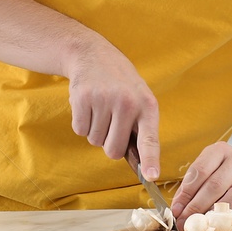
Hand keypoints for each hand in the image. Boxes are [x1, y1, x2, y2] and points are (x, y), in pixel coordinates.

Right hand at [64, 34, 159, 179]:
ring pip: (95, 141)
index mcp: (147, 105)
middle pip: (113, 150)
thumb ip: (140, 127)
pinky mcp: (82, 98)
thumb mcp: (139, 97)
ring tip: (100, 107)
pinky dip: (82, 122)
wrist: (92, 54)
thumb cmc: (120, 83)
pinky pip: (79, 130)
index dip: (150, 160)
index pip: (149, 139)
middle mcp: (127, 103)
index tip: (151, 176)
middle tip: (111, 122)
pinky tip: (88, 105)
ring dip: (95, 130)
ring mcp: (104, 100)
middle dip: (109, 144)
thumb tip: (139, 164)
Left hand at [169, 141, 231, 223]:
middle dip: (195, 207)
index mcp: (220, 150)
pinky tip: (217, 226)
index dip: (185, 193)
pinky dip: (227, 220)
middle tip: (184, 222)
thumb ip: (196, 187)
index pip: (199, 171)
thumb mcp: (212, 175)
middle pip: (213, 185)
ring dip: (210, 216)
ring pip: (227, 200)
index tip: (176, 210)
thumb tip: (178, 208)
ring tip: (198, 226)